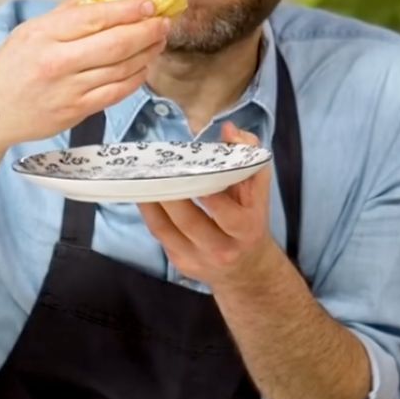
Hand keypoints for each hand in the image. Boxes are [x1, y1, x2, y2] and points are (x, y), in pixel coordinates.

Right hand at [0, 0, 168, 155]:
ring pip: (122, 68)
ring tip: (159, 41)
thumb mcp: (29, 32)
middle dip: (147, 31)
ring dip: (147, 53)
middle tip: (163, 22)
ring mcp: (69, 89)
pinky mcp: (78, 111)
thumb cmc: (8, 69)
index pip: (95, 17)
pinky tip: (145, 66)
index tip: (149, 3)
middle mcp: (56, 61)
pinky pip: (118, 92)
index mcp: (42, 35)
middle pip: (116, 43)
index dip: (128, 10)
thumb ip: (67, 14)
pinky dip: (136, 77)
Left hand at [138, 122, 281, 288]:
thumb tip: (229, 129)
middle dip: (170, 195)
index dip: (206, 194)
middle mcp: (223, 248)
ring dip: (151, 203)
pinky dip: (149, 214)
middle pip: (190, 221)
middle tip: (154, 169)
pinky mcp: (181, 264)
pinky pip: (160, 236)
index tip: (189, 170)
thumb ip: (249, 156)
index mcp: (246, 228)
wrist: (248, 269)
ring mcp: (199, 258)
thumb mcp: (258, 191)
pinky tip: (143, 195)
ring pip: (167, 230)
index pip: (225, 212)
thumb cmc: (251, 219)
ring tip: (141, 179)